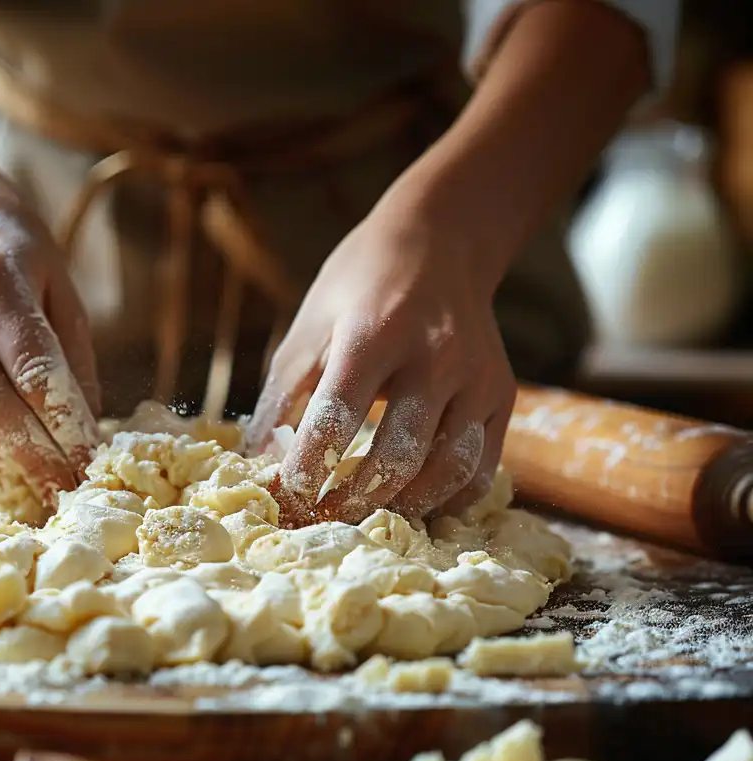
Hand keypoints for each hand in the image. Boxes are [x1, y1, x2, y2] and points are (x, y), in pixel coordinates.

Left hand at [249, 195, 515, 523]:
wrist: (441, 242)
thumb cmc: (359, 288)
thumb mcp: (308, 327)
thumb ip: (281, 398)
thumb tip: (258, 466)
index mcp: (374, 332)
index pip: (338, 416)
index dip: (310, 466)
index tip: (288, 496)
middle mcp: (434, 355)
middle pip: (398, 454)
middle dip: (354, 499)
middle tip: (324, 518)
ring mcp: (477, 377)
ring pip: (447, 469)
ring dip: (402, 505)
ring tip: (365, 512)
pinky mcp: (502, 395)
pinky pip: (481, 468)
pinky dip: (447, 499)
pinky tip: (414, 502)